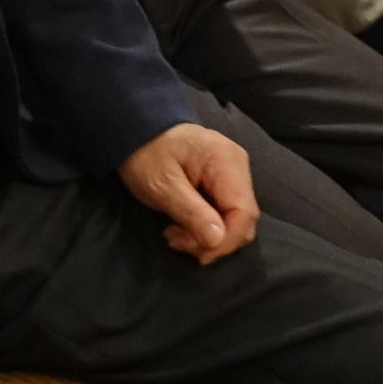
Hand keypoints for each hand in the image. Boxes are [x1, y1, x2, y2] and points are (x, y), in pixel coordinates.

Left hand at [118, 121, 258, 263]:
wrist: (138, 131)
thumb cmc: (146, 154)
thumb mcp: (162, 185)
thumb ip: (191, 212)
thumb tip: (217, 240)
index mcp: (226, 162)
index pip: (244, 212)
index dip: (226, 240)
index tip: (196, 253)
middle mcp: (238, 166)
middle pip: (244, 219)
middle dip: (215, 241)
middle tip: (178, 241)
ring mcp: (234, 172)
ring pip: (237, 220)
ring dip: (209, 236)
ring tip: (175, 234)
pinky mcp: (225, 180)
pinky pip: (227, 212)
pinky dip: (207, 226)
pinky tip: (183, 225)